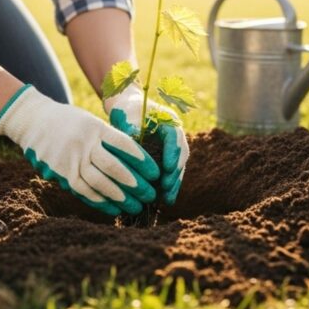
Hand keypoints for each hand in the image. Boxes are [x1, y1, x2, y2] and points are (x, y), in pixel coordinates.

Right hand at [0, 85, 159, 215]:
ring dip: (119, 197)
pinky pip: (82, 190)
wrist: (33, 120)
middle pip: (114, 167)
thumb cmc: (69, 121)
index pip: (124, 145)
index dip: (142, 160)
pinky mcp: (60, 172)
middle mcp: (84, 143)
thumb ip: (109, 139)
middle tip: (150, 195)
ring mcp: (70, 158)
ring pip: (99, 182)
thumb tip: (135, 160)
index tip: (156, 173)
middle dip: (135, 184)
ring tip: (135, 206)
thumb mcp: (90, 122)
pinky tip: (114, 208)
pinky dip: (99, 200)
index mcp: (95, 127)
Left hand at [104, 85, 188, 204]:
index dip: (173, 153)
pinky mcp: (167, 156)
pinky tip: (165, 199)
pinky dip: (169, 184)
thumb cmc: (127, 111)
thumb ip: (130, 130)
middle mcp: (175, 134)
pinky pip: (172, 171)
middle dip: (175, 173)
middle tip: (167, 188)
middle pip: (181, 154)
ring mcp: (173, 146)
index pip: (174, 137)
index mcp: (168, 121)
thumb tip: (133, 146)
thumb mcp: (127, 118)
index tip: (167, 168)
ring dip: (174, 182)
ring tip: (168, 199)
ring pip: (179, 165)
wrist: (128, 109)